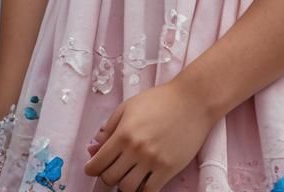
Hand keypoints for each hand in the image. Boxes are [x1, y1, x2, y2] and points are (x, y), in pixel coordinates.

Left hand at [82, 78, 215, 190]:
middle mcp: (136, 149)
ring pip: (127, 189)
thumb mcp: (129, 106)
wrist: (192, 101)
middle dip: (106, 177)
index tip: (93, 168)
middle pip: (110, 179)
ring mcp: (152, 161)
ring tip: (128, 175)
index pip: (97, 163)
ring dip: (123, 184)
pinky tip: (142, 181)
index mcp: (123, 133)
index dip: (91, 169)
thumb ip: (109, 127)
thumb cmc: (161, 100)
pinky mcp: (168, 169)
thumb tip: (93, 148)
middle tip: (112, 170)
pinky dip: (142, 190)